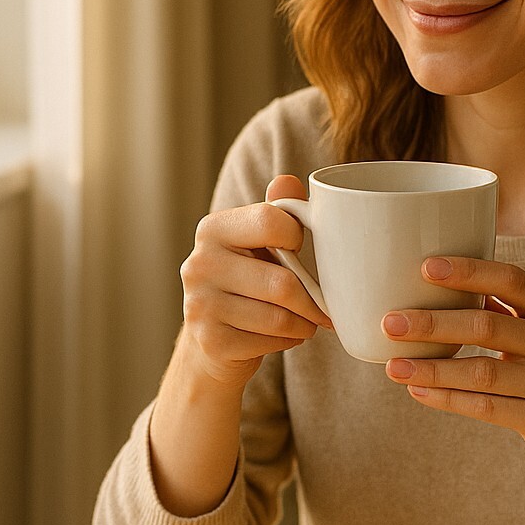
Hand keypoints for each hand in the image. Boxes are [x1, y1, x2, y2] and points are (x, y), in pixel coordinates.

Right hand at [179, 173, 332, 390]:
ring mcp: (200, 305)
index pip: (273, 222)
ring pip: (279, 317)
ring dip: (305, 323)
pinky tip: (284, 336)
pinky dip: (289, 341)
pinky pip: (271, 341)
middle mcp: (199, 264)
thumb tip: (288, 181)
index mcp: (212, 229)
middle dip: (313, 300)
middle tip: (325, 306)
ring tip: (305, 321)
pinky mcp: (211, 341)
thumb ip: (275, 213)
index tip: (300, 251)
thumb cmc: (246, 285)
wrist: (212, 343)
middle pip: (282, 283)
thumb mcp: (257, 245)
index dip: (298, 239)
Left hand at [382, 256, 524, 478]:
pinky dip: (447, 400)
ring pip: (480, 371)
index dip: (468, 271)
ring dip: (431, 369)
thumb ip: (508, 312)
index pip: (510, 280)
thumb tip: (443, 286)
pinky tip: (417, 392)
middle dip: (433, 323)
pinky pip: (486, 407)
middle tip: (390, 321)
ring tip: (392, 366)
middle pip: (486, 324)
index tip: (426, 267)